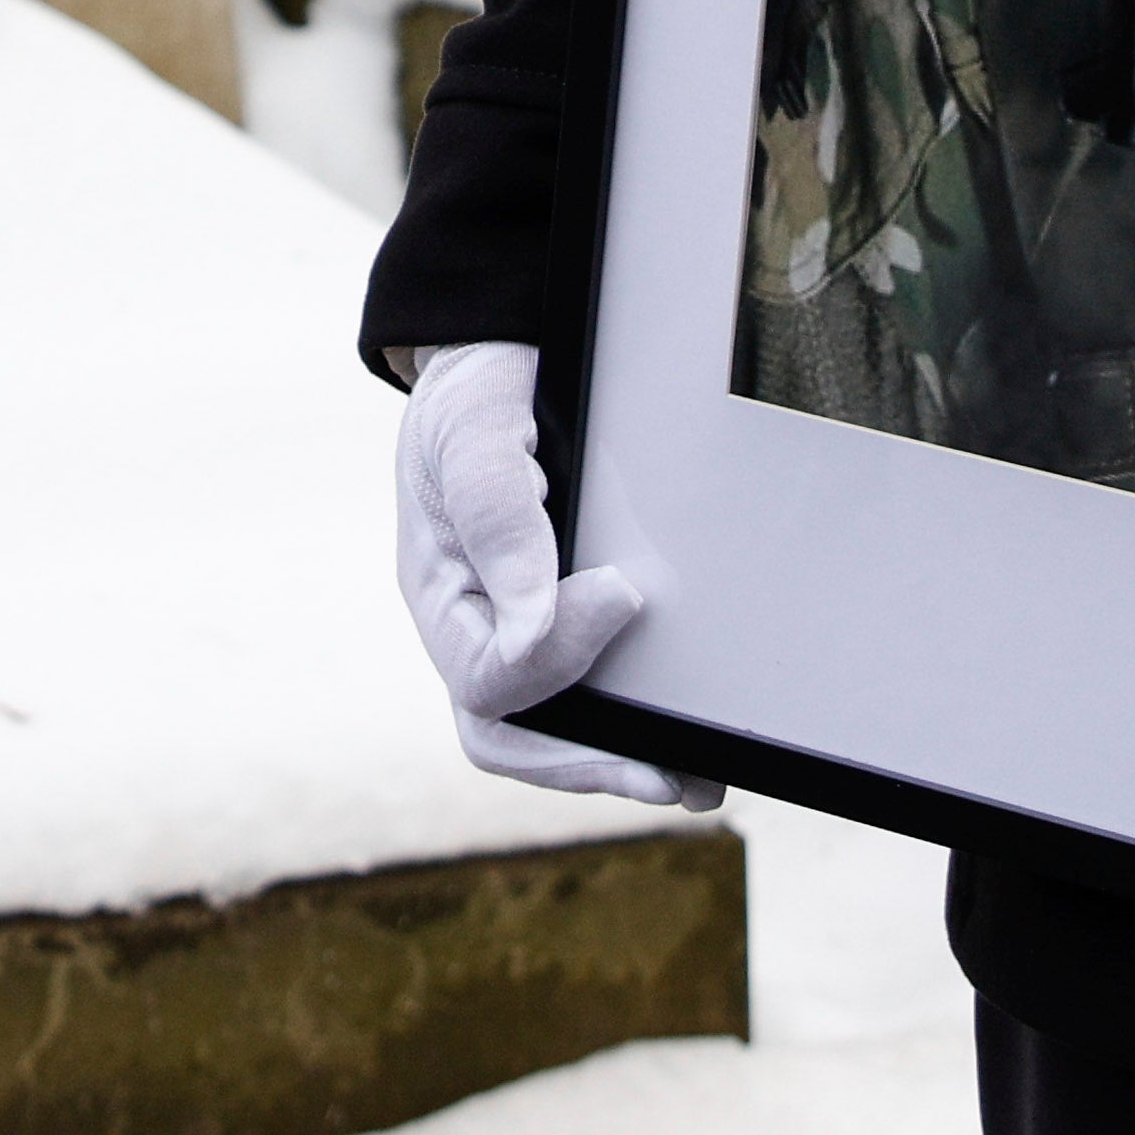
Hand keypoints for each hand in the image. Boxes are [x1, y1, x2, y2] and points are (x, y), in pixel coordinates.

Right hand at [391, 344, 712, 806]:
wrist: (501, 354)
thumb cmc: (476, 389)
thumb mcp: (475, 432)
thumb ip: (500, 520)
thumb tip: (528, 627)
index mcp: (439, 593)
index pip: (486, 679)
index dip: (555, 657)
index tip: (623, 594)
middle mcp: (474, 626)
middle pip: (509, 735)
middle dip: (587, 765)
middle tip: (668, 776)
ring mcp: (516, 628)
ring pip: (548, 731)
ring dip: (617, 761)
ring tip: (694, 780)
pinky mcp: (561, 618)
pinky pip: (586, 693)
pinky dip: (631, 723)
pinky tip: (688, 733)